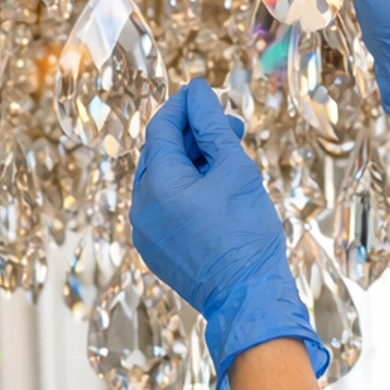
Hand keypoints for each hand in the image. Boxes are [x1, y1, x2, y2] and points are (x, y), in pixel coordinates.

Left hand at [131, 76, 327, 389]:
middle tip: (230, 126)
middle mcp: (141, 207)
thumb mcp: (235, 171)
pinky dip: (186, 190)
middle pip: (161, 153)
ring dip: (192, 162)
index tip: (206, 92)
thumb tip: (198, 93)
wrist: (248, 297)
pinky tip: (216, 189)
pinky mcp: (155, 249)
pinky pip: (165, 207)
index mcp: (157, 184)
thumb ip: (213, 127)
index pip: (162, 128)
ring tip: (228, 158)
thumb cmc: (246, 234)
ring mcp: (145, 232)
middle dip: (194, 135)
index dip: (184, 106)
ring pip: (163, 181)